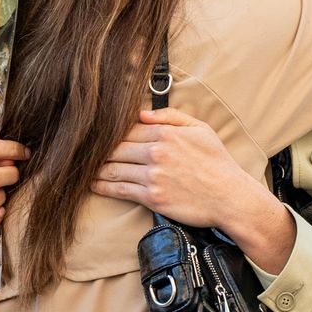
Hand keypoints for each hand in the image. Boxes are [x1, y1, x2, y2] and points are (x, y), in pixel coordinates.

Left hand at [93, 108, 296, 272]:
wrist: (230, 197)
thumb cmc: (217, 163)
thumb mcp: (200, 129)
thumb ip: (171, 117)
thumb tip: (141, 113)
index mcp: (165, 134)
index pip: (127, 129)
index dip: (110, 133)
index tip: (96, 135)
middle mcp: (156, 153)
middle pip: (115, 148)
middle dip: (97, 150)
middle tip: (81, 150)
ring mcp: (152, 176)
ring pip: (113, 169)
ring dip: (96, 169)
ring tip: (81, 168)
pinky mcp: (152, 197)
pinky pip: (120, 190)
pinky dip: (103, 187)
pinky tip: (92, 185)